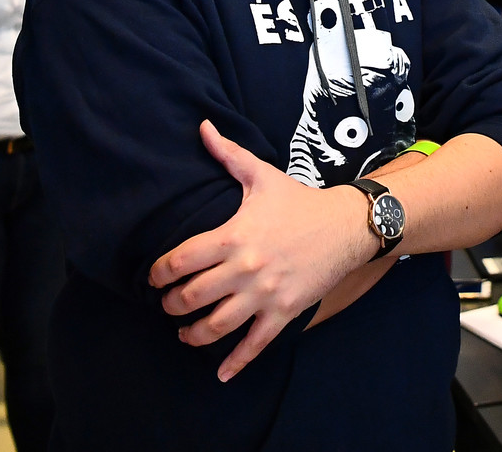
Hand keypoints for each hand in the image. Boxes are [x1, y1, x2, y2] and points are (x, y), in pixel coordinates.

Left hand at [150, 121, 375, 381]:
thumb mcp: (262, 177)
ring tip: (184, 332)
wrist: (347, 226)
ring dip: (191, 335)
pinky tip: (220, 374)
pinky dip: (235, 363)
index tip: (154, 277)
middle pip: (189, 298)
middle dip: (170, 305)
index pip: (179, 261)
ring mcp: (264, 294)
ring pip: (214, 326)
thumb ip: (228, 155)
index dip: (158, 273)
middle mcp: (245, 269)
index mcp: (233, 235)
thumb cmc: (300, 202)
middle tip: (167, 304)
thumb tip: (201, 127)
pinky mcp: (283, 312)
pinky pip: (254, 344)